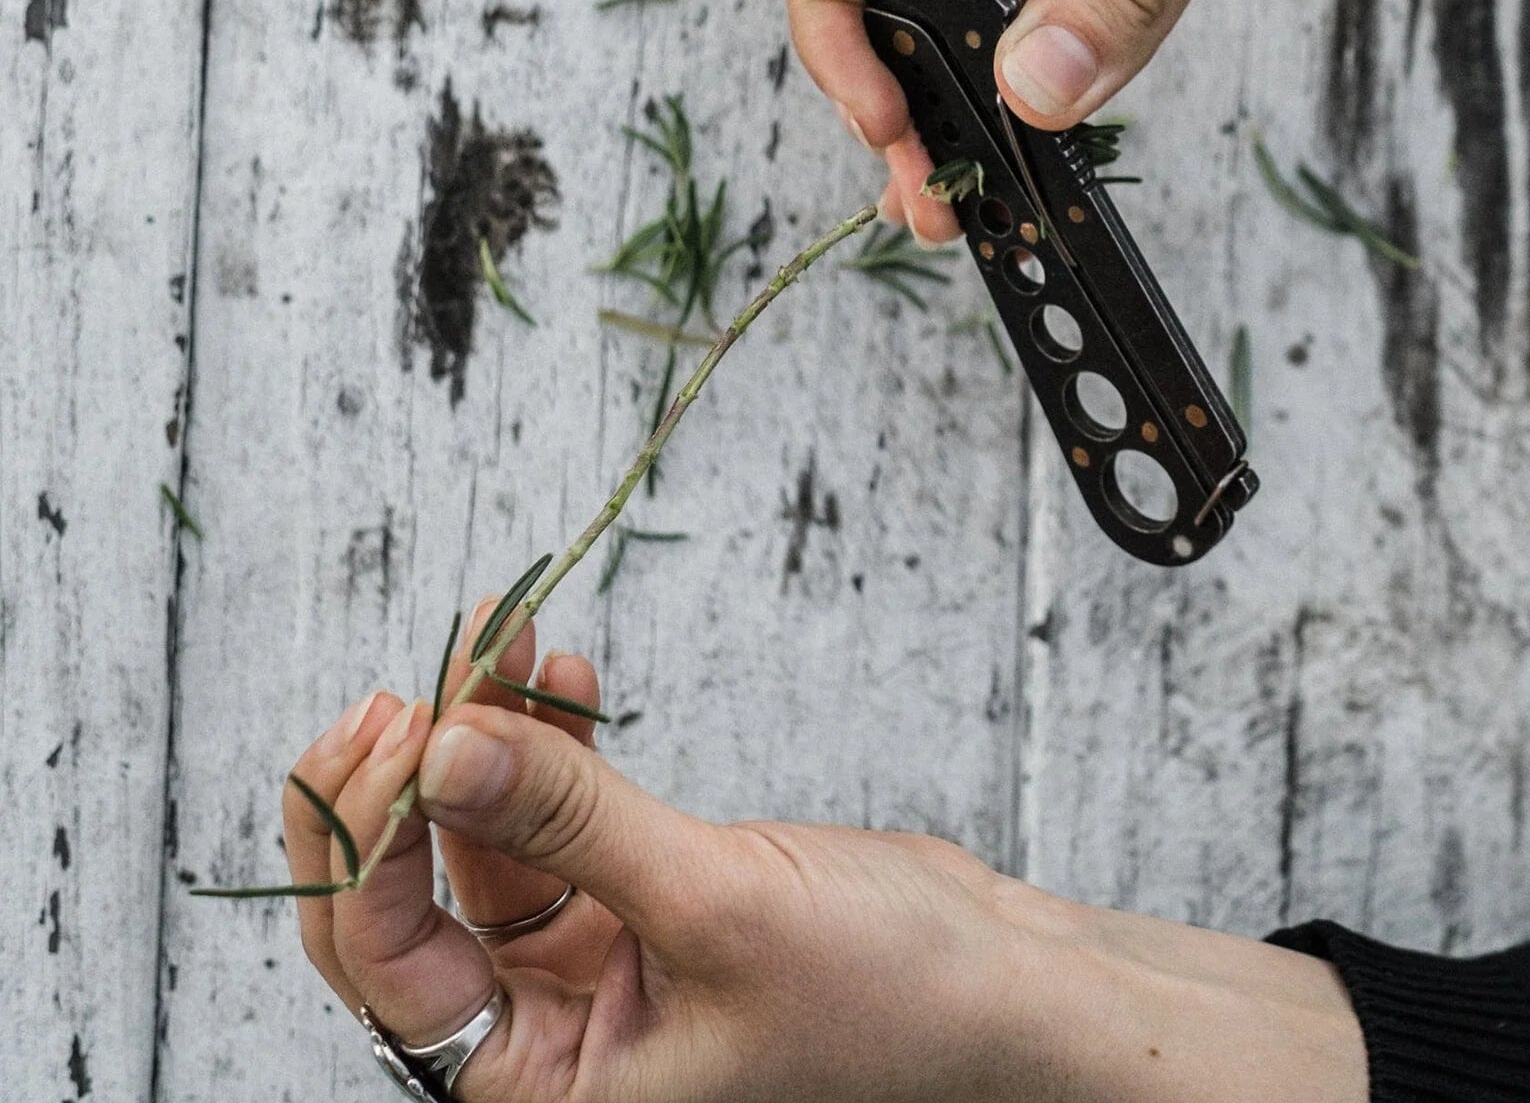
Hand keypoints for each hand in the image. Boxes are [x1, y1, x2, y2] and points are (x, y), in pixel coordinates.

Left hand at [287, 619, 1363, 1100]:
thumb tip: (442, 743)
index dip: (367, 844)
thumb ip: (574, 820)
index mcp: (544, 1086)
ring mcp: (591, 955)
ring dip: (485, 727)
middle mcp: (548, 1029)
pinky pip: (562, 804)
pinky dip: (551, 732)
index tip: (400, 727)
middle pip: (416, 894)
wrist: (1001, 981)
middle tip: (417, 680)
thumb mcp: (716, 903)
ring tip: (498, 632)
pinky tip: (555, 671)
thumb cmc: (886, 998)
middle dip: (408, 778)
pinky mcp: (639, 891)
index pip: (389, 967)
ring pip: (486, 829)